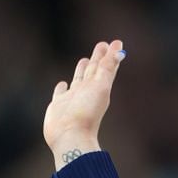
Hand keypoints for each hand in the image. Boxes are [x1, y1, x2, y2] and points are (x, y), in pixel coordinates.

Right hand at [44, 40, 125, 166]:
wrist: (71, 135)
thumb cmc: (87, 112)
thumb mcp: (101, 86)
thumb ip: (108, 67)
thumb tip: (119, 49)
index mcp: (99, 86)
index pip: (107, 66)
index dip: (111, 55)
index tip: (116, 42)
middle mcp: (87, 91)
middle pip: (93, 70)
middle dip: (98, 57)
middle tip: (101, 44)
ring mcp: (72, 98)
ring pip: (78, 79)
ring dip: (81, 70)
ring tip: (84, 60)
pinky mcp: (58, 105)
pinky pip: (61, 93)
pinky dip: (62, 88)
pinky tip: (62, 85)